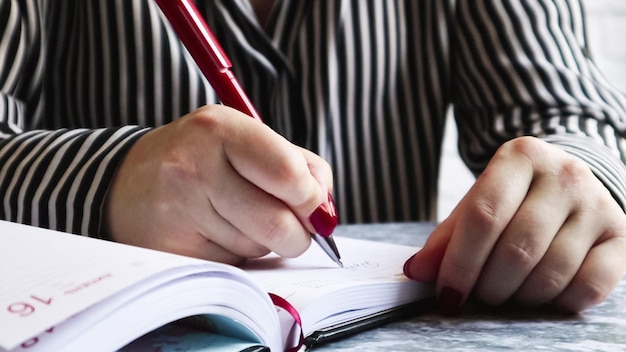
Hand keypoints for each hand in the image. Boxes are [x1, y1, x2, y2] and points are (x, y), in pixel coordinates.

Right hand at [104, 105, 335, 264]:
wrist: (127, 182)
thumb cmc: (204, 158)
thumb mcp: (246, 139)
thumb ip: (298, 166)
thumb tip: (325, 213)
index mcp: (220, 129)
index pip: (288, 174)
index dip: (313, 199)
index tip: (316, 208)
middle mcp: (194, 167)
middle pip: (278, 223)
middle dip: (298, 235)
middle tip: (292, 228)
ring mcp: (178, 211)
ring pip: (257, 248)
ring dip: (264, 242)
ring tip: (237, 217)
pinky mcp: (171, 250)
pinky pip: (232, 265)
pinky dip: (238, 256)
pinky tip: (216, 233)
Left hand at [404, 136, 625, 312]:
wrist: (568, 180)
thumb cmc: (514, 197)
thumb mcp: (478, 202)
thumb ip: (446, 237)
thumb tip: (416, 272)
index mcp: (521, 156)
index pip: (484, 216)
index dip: (459, 263)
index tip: (446, 294)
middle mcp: (565, 174)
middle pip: (517, 248)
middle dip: (487, 285)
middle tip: (475, 297)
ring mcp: (597, 203)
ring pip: (551, 271)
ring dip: (519, 297)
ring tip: (504, 295)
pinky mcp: (621, 233)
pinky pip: (591, 285)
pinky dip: (559, 302)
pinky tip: (541, 296)